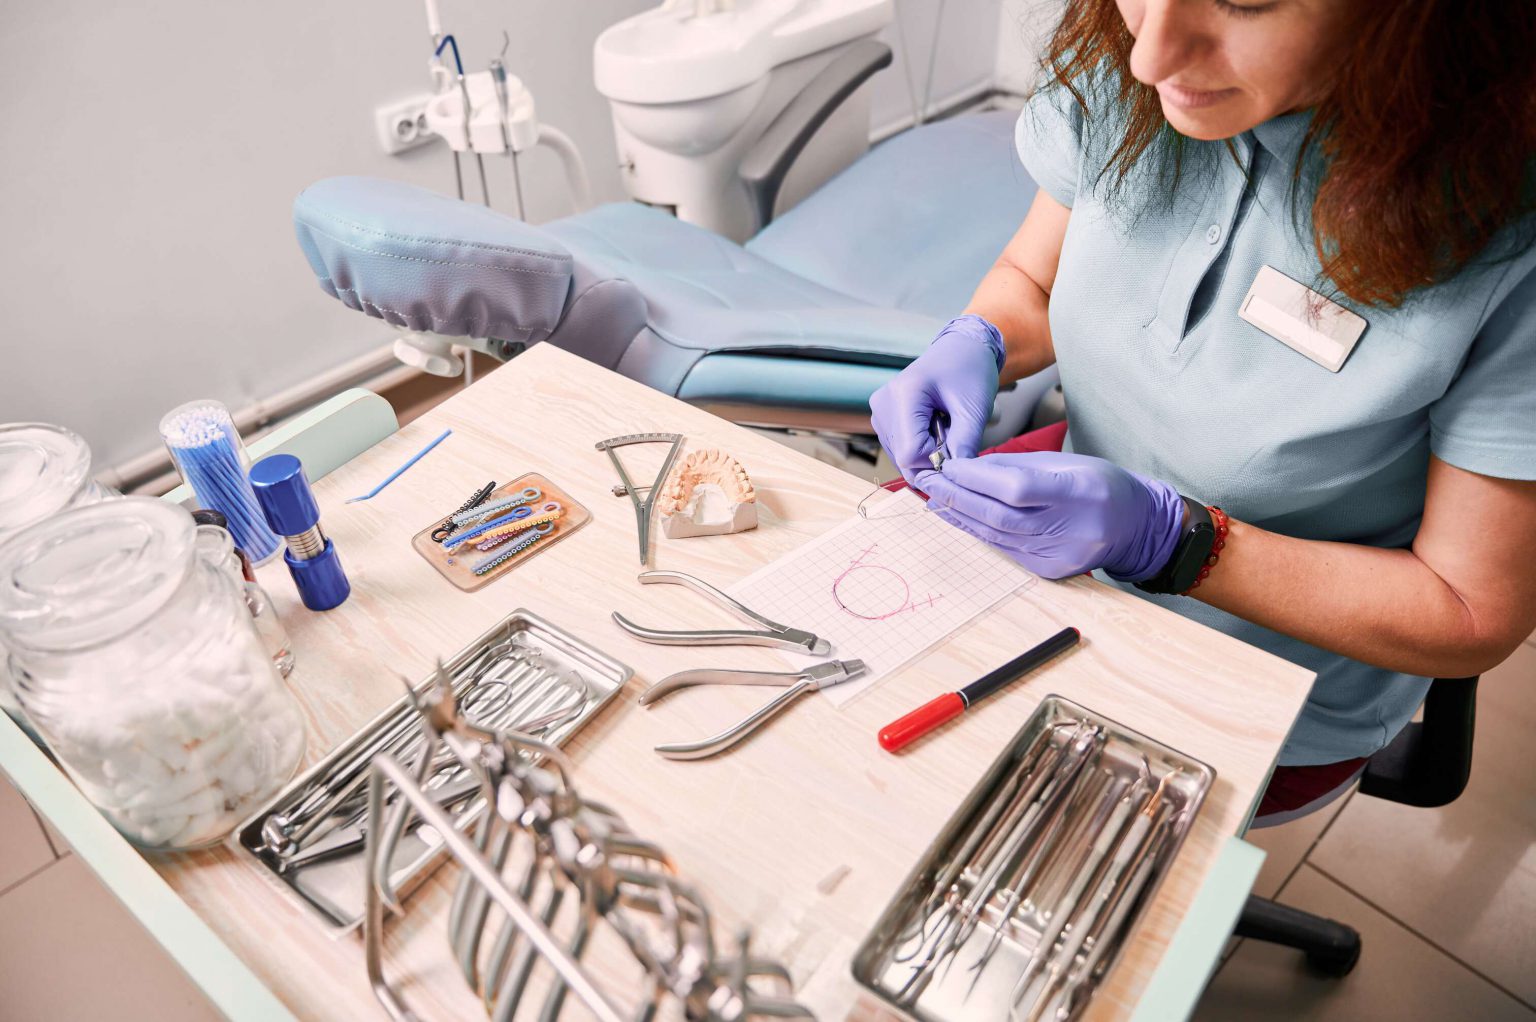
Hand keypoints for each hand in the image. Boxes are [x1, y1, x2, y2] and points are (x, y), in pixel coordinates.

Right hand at [869, 315, 1005, 484]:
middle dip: (934, 458)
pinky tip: (935, 428)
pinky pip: (900, 450)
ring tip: (946, 427)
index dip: (937, 461)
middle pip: (904, 458)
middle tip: (955, 435)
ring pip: (902, 458)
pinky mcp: (883, 420)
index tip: (959, 450)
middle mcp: (882, 405)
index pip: (911, 453)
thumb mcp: (974, 408)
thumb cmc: (970, 371)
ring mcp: (879, 413)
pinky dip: (921, 448)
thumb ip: (965, 444)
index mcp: (903, 395)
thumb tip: (956, 478)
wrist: (961, 350)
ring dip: (928, 454)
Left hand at [920, 451, 1186, 580]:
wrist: (1135, 526)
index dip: (978, 479)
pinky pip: (1006, 549)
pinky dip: (979, 532)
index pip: (1018, 488)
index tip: (951, 466)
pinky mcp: (1051, 571)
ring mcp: (1062, 555)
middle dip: (959, 498)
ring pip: (998, 535)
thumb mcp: (1068, 463)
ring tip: (935, 499)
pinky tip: (960, 519)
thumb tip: (969, 467)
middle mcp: (1073, 528)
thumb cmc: (1101, 485)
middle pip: (1001, 515)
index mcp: (1081, 492)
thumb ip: (1019, 467)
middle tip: (931, 482)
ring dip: (962, 517)